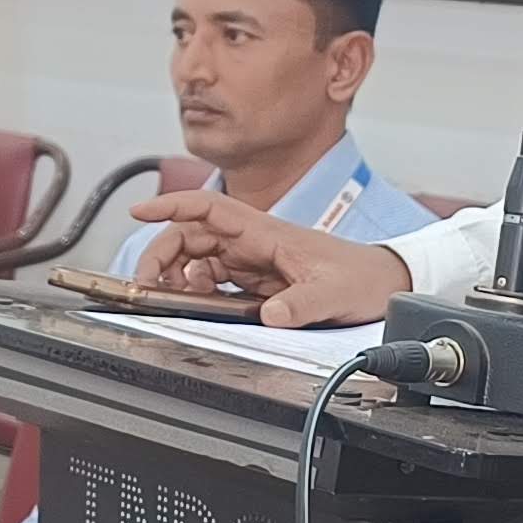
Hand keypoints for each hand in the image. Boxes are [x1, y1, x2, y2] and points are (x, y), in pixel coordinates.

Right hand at [126, 191, 411, 328]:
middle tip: (144, 282)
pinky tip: (194, 305)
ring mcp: (251, 261)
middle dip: (161, 253)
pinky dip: (194, 291)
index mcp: (267, 232)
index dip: (172, 206)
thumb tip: (270, 316)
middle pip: (191, 236)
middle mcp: (253, 242)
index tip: (140, 210)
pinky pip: (213, 282)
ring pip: (197, 260)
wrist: (382, 283)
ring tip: (168, 297)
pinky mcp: (255, 282)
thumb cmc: (362, 277)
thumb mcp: (335, 293)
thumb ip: (302, 304)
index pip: (210, 209)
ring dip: (176, 276)